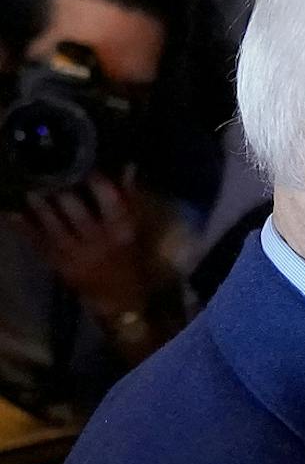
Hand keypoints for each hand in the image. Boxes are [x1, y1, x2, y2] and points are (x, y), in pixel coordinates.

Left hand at [15, 176, 164, 319]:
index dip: (99, 184)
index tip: (88, 166)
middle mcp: (98, 243)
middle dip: (62, 193)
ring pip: (53, 226)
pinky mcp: (56, 263)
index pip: (112, 203)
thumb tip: (127, 165)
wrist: (117, 299)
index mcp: (122, 232)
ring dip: (39, 206)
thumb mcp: (134, 230)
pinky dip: (22, 227)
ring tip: (28, 186)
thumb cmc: (128, 259)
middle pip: (77, 213)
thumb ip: (128, 199)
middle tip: (47, 170)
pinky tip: (10, 211)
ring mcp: (74, 255)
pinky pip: (35, 242)